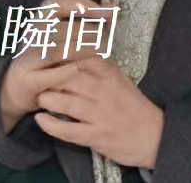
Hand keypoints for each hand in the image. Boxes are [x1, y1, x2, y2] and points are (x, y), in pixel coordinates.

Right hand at [0, 0, 116, 133]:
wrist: (15, 87)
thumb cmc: (45, 58)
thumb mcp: (61, 36)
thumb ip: (84, 21)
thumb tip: (112, 6)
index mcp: (39, 21)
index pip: (57, 3)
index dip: (82, 5)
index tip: (105, 12)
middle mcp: (31, 36)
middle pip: (62, 29)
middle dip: (89, 34)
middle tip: (108, 41)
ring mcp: (27, 58)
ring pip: (58, 51)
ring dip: (83, 52)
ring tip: (102, 55)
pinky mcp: (27, 80)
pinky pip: (50, 75)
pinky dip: (67, 72)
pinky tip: (81, 70)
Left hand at [33, 56, 163, 169]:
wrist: (155, 137)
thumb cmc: (134, 107)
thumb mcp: (120, 81)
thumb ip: (100, 67)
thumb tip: (76, 52)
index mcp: (110, 75)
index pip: (81, 58)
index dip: (61, 55)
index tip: (45, 55)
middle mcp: (105, 92)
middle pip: (70, 77)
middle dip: (49, 77)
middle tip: (36, 77)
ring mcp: (100, 115)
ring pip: (66, 103)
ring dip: (47, 99)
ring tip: (39, 97)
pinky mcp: (97, 136)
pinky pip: (68, 130)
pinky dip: (51, 125)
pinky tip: (41, 120)